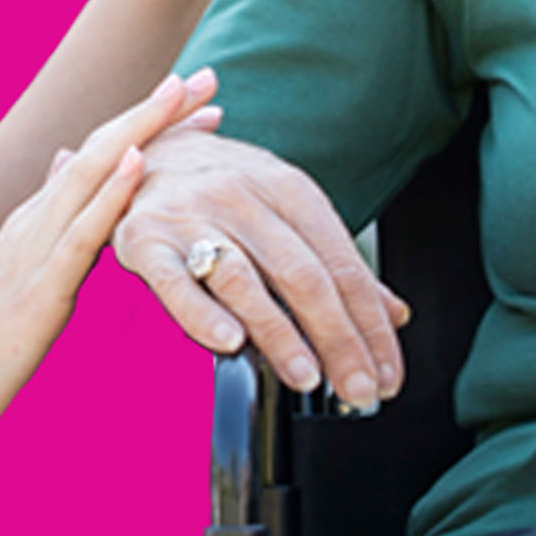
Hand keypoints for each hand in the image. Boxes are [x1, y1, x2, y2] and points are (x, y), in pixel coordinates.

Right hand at [0, 73, 212, 463]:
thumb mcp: (15, 282)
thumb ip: (45, 230)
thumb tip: (64, 168)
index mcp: (31, 227)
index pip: (95, 160)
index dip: (144, 126)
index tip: (190, 101)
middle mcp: (31, 225)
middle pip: (100, 151)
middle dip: (154, 111)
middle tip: (206, 76)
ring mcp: (31, 254)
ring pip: (91, 174)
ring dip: (140, 129)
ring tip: (181, 94)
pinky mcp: (36, 292)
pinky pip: (79, 234)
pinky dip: (111, 193)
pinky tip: (138, 163)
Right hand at [111, 127, 411, 405]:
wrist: (142, 148)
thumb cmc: (223, 189)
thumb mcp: (285, 209)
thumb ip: (336, 263)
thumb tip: (393, 314)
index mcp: (288, 189)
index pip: (342, 265)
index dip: (370, 325)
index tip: (386, 373)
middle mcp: (243, 197)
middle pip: (303, 276)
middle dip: (338, 339)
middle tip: (357, 387)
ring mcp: (192, 217)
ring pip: (246, 281)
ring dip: (281, 335)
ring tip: (307, 377)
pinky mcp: (145, 239)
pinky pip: (175, 282)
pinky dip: (203, 314)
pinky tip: (228, 344)